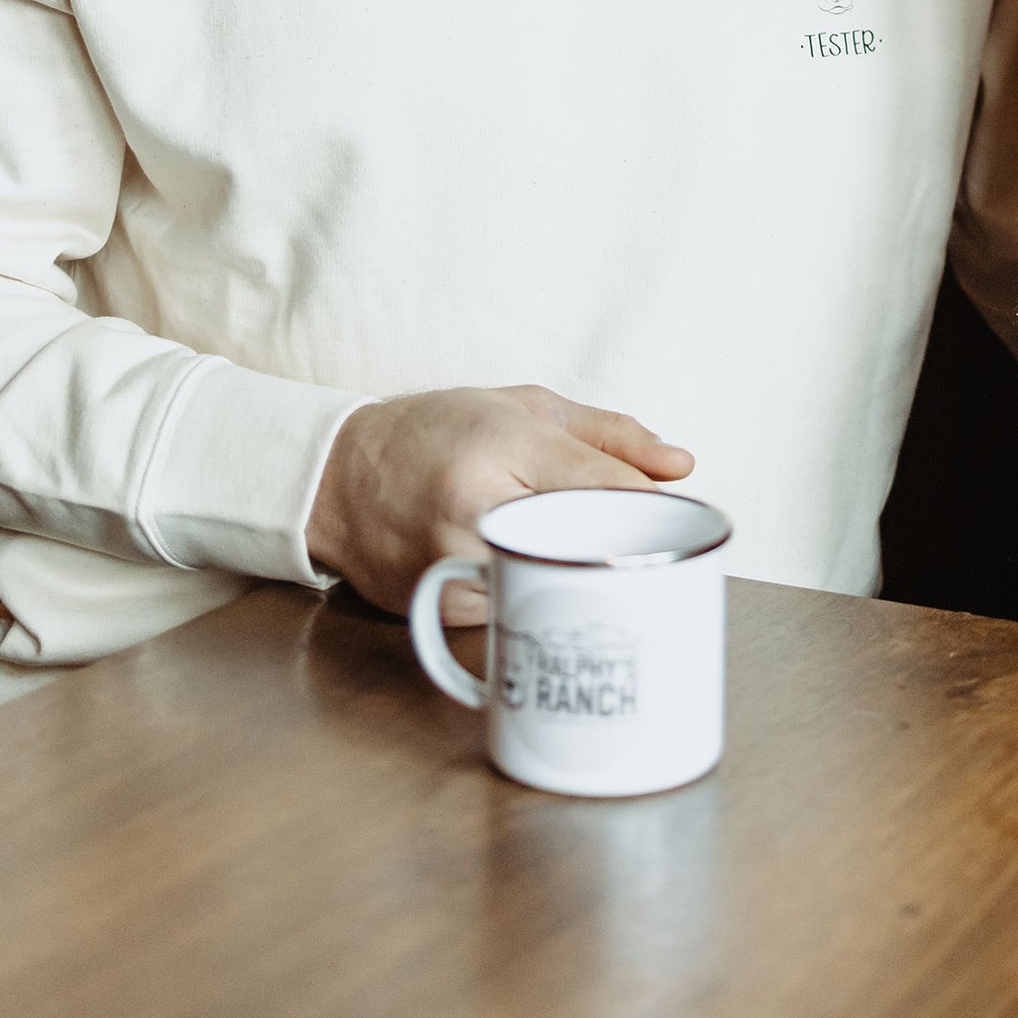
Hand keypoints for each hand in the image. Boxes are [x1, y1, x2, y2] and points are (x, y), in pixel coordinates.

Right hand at [304, 384, 695, 620]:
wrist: (335, 481)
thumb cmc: (433, 432)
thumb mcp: (521, 407)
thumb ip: (607, 433)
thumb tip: (681, 465)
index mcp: (501, 444)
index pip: (605, 483)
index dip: (649, 502)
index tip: (672, 510)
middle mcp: (477, 508)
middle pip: (590, 542)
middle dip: (625, 548)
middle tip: (641, 544)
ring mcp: (457, 565)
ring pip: (559, 585)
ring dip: (585, 576)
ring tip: (584, 555)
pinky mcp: (446, 610)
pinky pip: (520, 610)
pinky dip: (539, 596)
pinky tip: (532, 574)